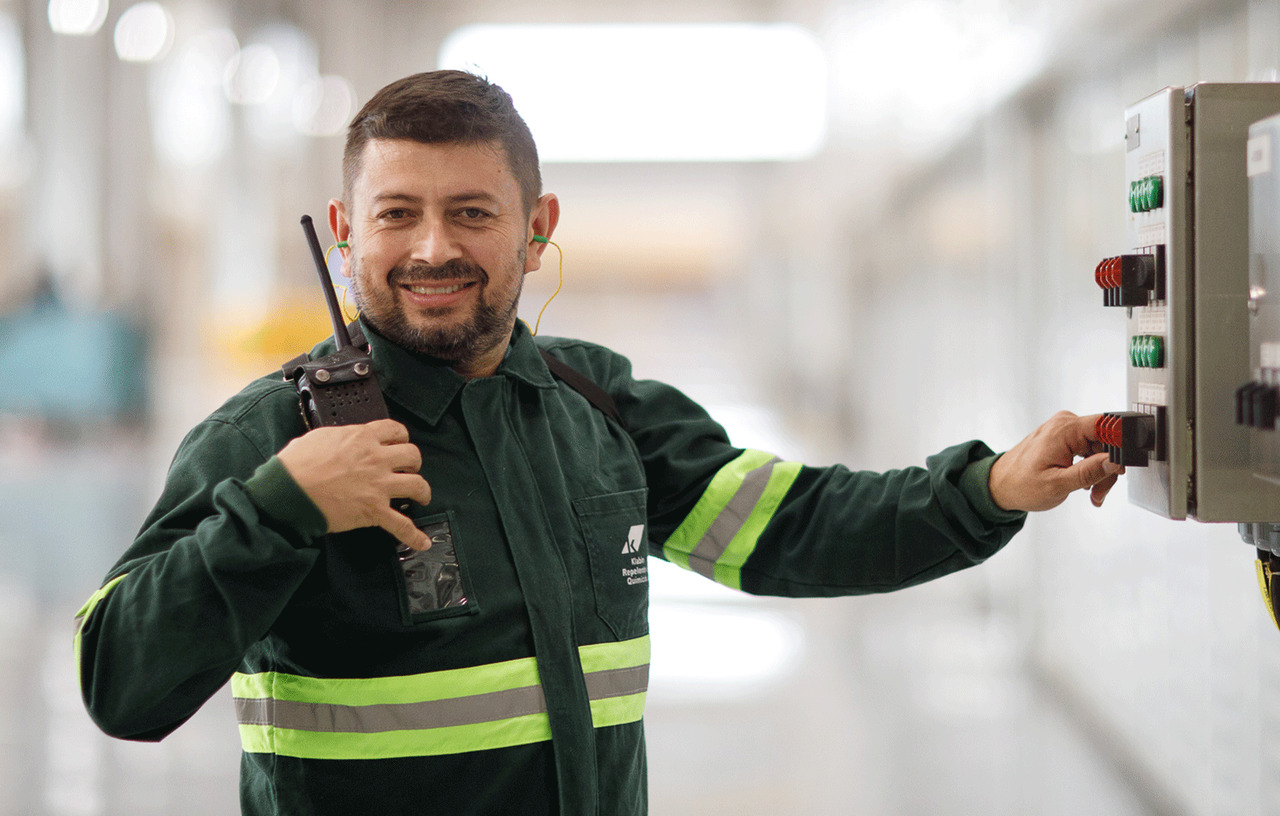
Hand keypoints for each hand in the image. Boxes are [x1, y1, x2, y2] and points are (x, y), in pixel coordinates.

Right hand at [276, 419, 432, 549]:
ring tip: (421, 496)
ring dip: (423, 491)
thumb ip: (339, 437)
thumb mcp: (319, 438)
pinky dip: (414, 536)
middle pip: (412, 455)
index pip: (395, 430)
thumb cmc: (296, 466)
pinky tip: (423, 541)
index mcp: (362, 439)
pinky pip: (401, 525)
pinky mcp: (374, 510)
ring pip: (417, 485)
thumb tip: (343, 440)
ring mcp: (378, 485)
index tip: (400, 444)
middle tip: (409, 469)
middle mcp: (375, 459)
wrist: (289, 492)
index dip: (401, 438)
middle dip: (414, 462)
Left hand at [988, 411, 1124, 511]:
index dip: (1121, 445)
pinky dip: (1091, 468)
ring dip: (1100, 473)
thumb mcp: (1058, 484)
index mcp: (1065, 429)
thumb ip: (1089, 472)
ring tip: (1091, 493)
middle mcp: (1066, 423)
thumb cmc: (1021, 485)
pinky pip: (1089, 450)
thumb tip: (1114, 462)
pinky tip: (1085, 485)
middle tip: (1099, 492)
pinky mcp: (1065, 438)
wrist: (1001, 485)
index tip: (1122, 467)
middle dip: (1108, 469)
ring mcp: (1065, 430)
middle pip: (1107, 441)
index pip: (1108, 425)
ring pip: (1100, 448)